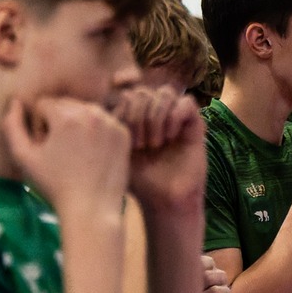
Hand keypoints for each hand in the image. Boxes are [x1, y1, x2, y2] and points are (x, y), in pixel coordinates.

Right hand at [1, 96, 129, 220]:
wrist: (92, 209)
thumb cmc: (54, 186)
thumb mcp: (24, 158)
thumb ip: (12, 126)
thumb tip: (15, 102)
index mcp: (67, 116)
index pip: (44, 105)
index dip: (39, 126)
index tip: (45, 148)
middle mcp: (91, 112)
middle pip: (65, 105)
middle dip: (58, 122)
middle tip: (60, 152)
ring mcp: (111, 122)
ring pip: (85, 112)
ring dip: (77, 125)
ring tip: (76, 154)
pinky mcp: (123, 133)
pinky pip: (103, 122)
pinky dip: (96, 132)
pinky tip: (92, 155)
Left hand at [116, 85, 206, 214]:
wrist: (164, 201)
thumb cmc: (138, 181)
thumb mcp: (116, 152)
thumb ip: (109, 128)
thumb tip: (97, 107)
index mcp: (135, 116)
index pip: (126, 93)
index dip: (123, 110)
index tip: (123, 136)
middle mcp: (155, 113)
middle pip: (143, 91)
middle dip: (138, 116)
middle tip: (139, 145)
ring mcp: (175, 117)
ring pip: (165, 93)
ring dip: (156, 117)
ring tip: (154, 143)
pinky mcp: (194, 124)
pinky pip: (186, 103)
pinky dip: (175, 117)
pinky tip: (171, 137)